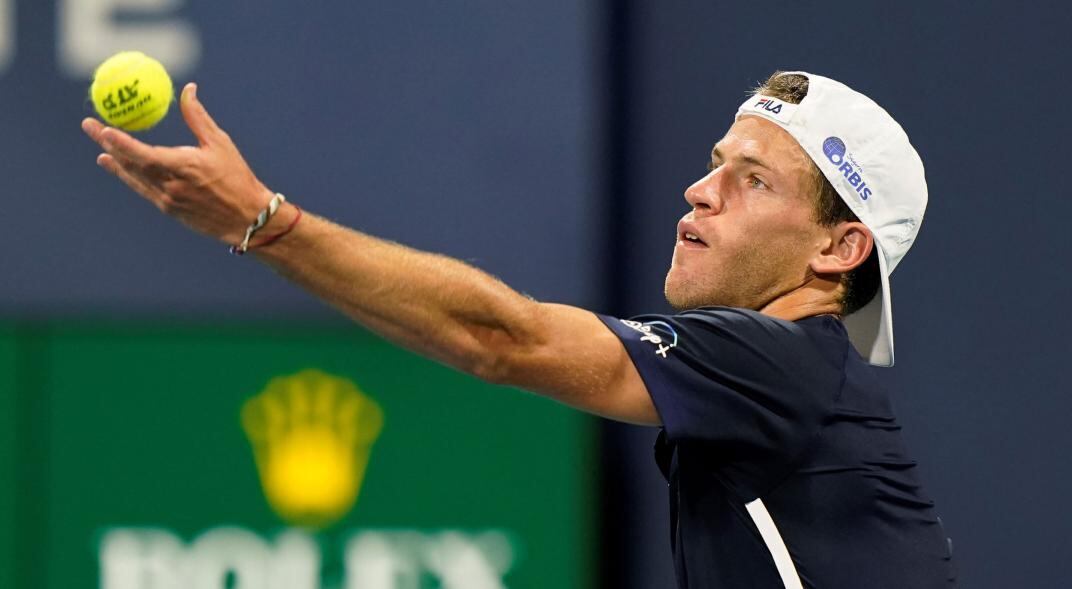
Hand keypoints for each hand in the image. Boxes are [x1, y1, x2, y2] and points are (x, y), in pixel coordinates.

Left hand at [82, 83, 274, 244]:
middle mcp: (170, 185)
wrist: (247, 218)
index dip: (119, 141)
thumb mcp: (220, 143)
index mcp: (183, 167)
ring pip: (133, 177)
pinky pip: (142, 189)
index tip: (101, 127)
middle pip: (130, 163)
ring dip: (114, 161)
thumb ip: (197, 117)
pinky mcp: (168, 210)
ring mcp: (167, 200)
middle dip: (107, 143)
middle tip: (90, 125)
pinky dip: (127, 176)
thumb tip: (188, 89)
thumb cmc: (237, 178)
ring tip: (99, 147)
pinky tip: (115, 165)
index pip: (142, 153)